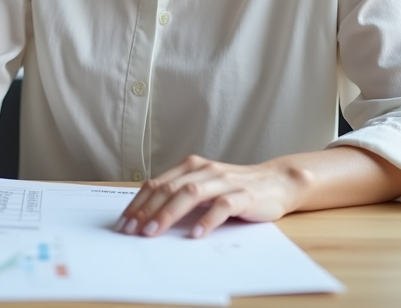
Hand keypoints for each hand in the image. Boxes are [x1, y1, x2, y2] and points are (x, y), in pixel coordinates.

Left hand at [116, 155, 311, 238]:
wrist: (276, 182)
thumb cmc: (234, 188)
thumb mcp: (204, 187)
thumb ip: (180, 195)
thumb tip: (147, 217)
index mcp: (191, 166)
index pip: (157, 183)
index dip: (138, 202)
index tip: (124, 222)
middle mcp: (204, 170)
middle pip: (169, 188)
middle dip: (147, 210)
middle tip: (132, 229)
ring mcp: (223, 181)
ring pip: (190, 194)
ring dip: (168, 213)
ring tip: (154, 231)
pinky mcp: (242, 196)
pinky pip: (221, 207)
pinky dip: (206, 221)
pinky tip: (196, 234)